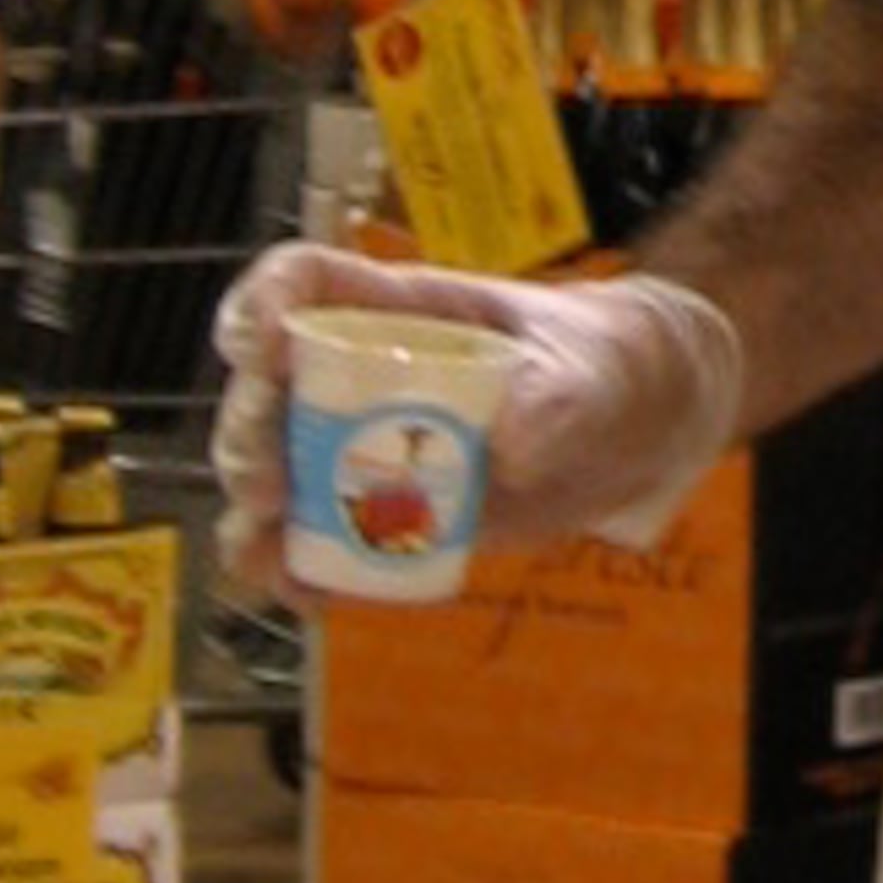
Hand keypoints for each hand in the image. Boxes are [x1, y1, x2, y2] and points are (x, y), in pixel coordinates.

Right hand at [208, 243, 744, 600]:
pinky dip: (298, 573)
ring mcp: (366, 447)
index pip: (305, 283)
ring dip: (253, 515)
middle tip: (267, 483)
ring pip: (275, 471)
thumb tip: (508, 455)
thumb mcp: (590, 368)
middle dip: (248, 432)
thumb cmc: (602, 364)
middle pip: (269, 389)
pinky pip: (318, 543)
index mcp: (398, 310)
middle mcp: (361, 374)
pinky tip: (310, 599)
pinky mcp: (387, 513)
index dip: (262, 302)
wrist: (634, 426)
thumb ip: (556, 399)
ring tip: (264, 554)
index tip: (260, 346)